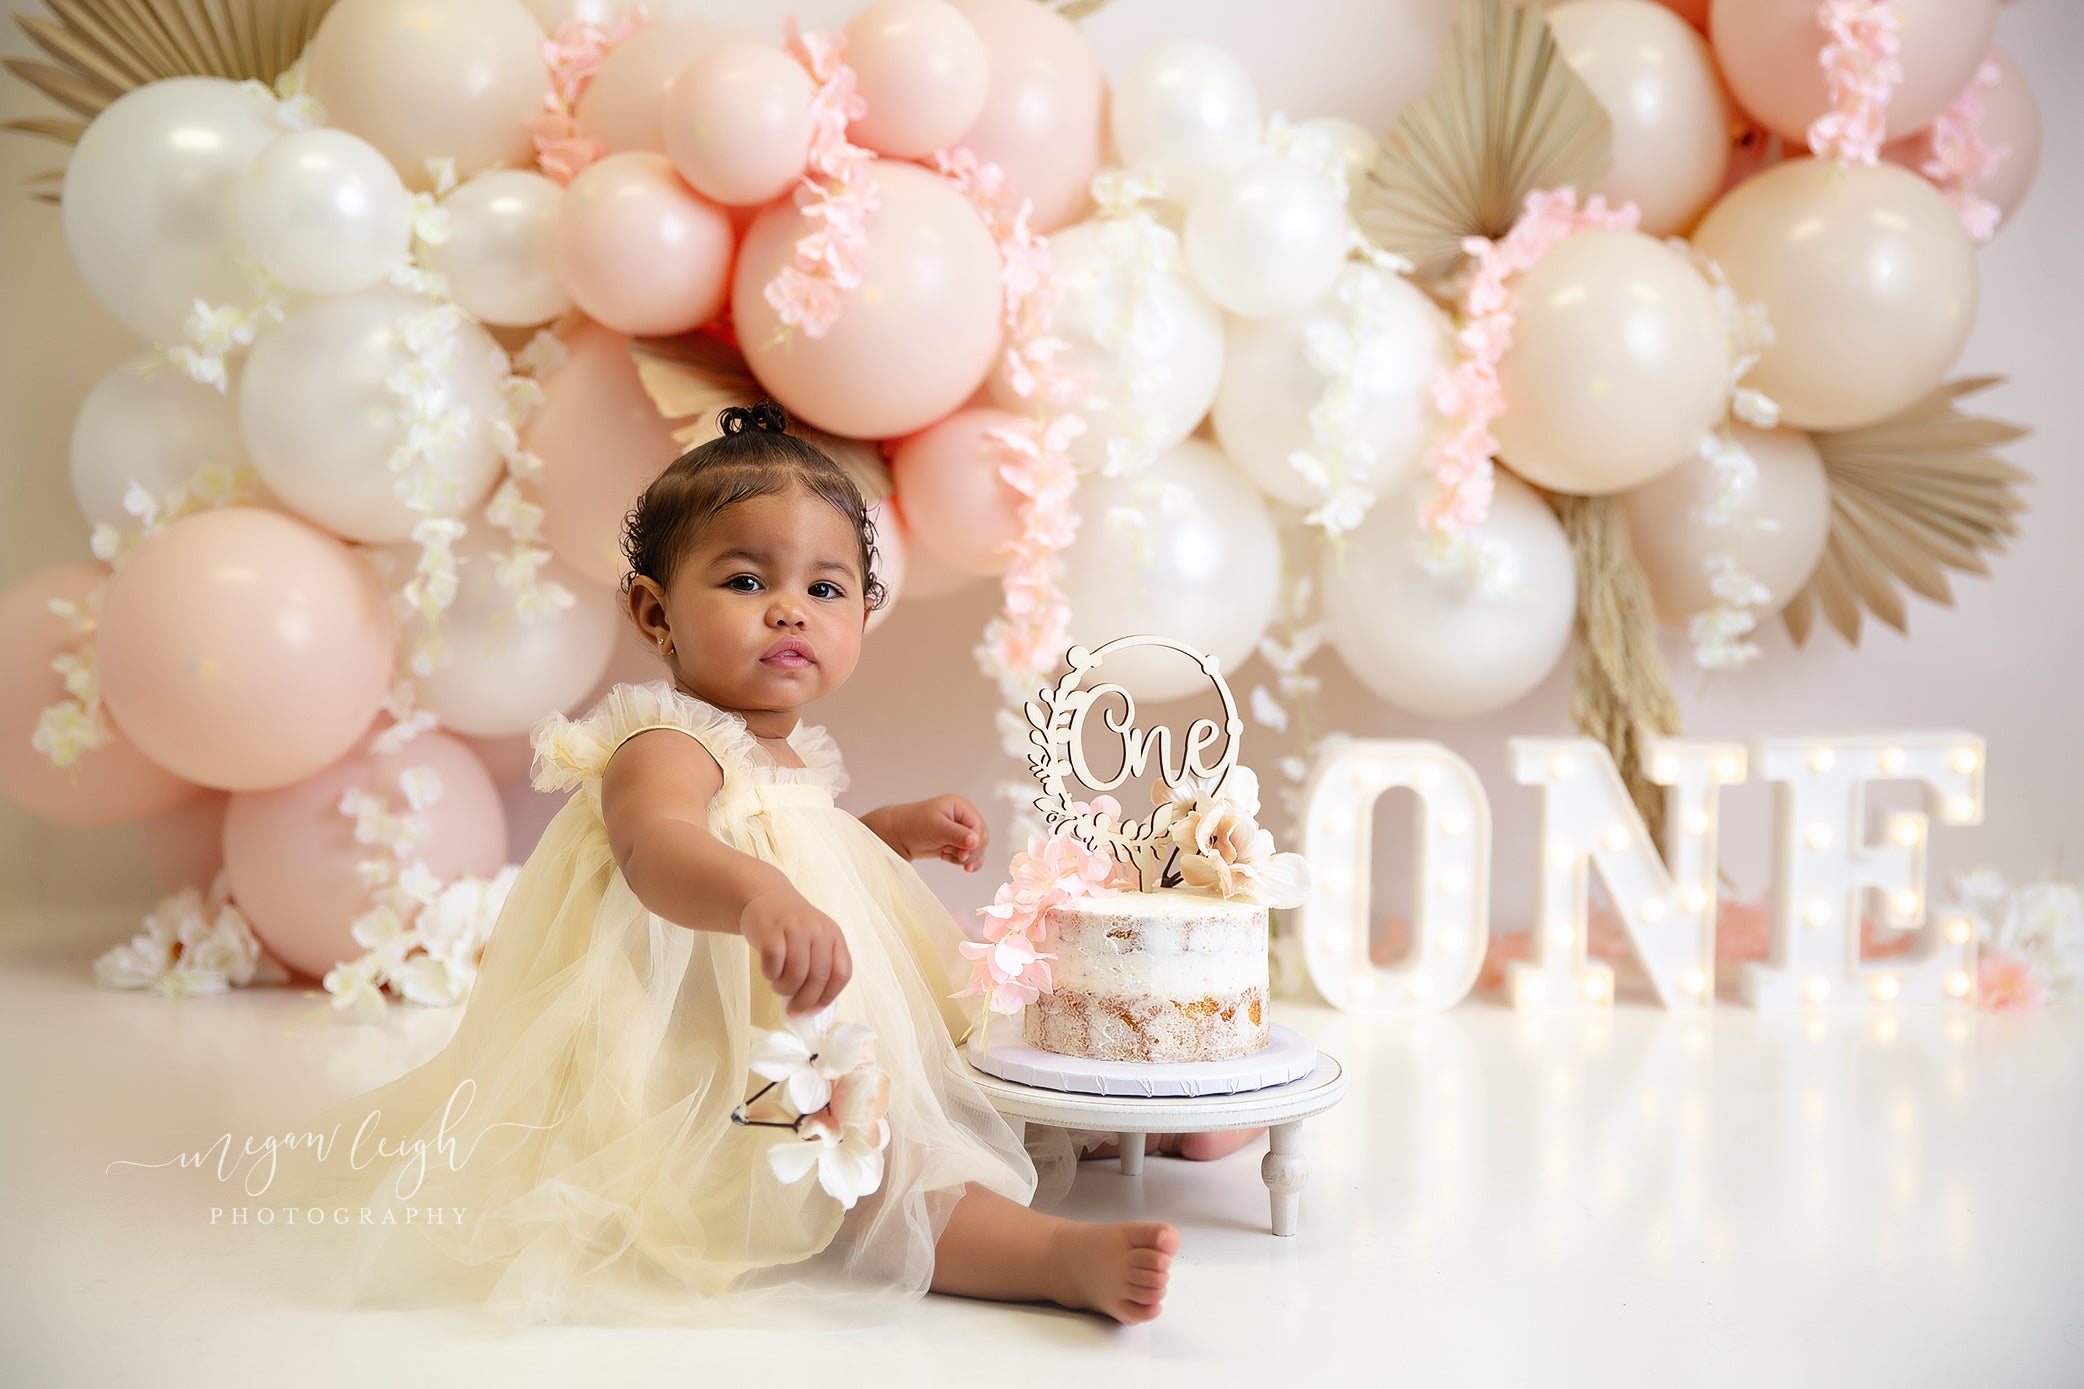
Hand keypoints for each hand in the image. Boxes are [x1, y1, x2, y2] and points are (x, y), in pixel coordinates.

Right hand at [740, 889, 851, 1014]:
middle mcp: (818, 930)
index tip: (816, 1009)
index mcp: (834, 934)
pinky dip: (771, 976)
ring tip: (778, 987)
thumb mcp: (814, 938)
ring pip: (796, 974)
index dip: (830, 995)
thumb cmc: (791, 926)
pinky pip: (774, 965)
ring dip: (785, 989)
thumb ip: (818, 964)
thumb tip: (813, 1005)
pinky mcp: (770, 931)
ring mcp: (795, 928)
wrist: (765, 896)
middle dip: (805, 1000)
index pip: (842, 972)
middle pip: (818, 977)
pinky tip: (770, 973)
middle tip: (793, 1009)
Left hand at [905, 794, 987, 871]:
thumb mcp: (936, 828)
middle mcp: (963, 817)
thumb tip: (975, 841)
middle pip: (981, 838)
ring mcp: (961, 831)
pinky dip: (968, 862)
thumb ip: (956, 834)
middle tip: (954, 855)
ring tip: (946, 854)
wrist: (899, 836)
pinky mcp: (958, 843)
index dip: (974, 842)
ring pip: (977, 849)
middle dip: (969, 851)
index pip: (978, 826)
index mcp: (961, 807)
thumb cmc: (913, 824)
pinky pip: (972, 855)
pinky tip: (964, 867)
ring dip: (964, 857)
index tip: (963, 854)